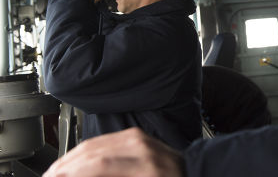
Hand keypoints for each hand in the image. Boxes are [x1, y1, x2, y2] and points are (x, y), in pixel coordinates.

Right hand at [43, 128, 185, 176]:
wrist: (192, 172)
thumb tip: (82, 175)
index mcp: (146, 168)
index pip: (98, 165)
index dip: (72, 173)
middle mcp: (141, 148)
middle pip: (92, 153)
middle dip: (65, 167)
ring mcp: (138, 138)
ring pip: (93, 144)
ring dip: (69, 159)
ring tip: (55, 172)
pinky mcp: (135, 134)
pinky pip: (103, 140)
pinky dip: (83, 151)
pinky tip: (73, 162)